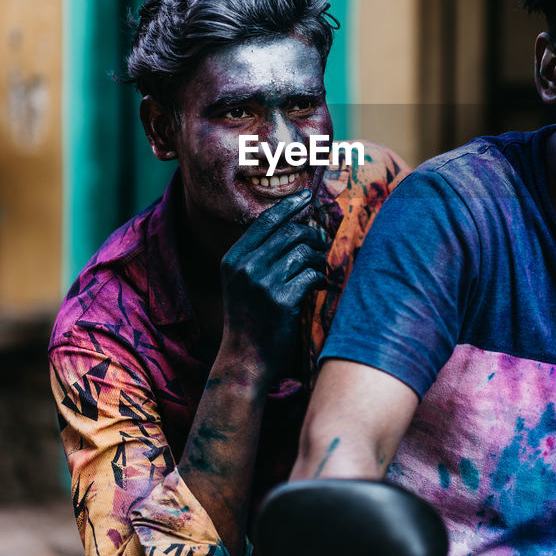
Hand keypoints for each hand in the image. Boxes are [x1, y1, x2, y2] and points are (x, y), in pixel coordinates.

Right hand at [218, 191, 328, 375]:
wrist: (245, 360)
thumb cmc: (248, 319)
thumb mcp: (240, 282)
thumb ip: (259, 255)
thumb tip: (294, 224)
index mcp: (233, 259)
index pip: (265, 221)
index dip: (289, 205)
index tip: (307, 196)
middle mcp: (245, 267)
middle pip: (290, 232)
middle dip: (313, 234)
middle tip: (322, 243)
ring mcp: (263, 284)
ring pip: (305, 252)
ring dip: (319, 258)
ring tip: (319, 269)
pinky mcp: (282, 301)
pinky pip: (312, 274)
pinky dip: (320, 277)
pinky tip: (318, 285)